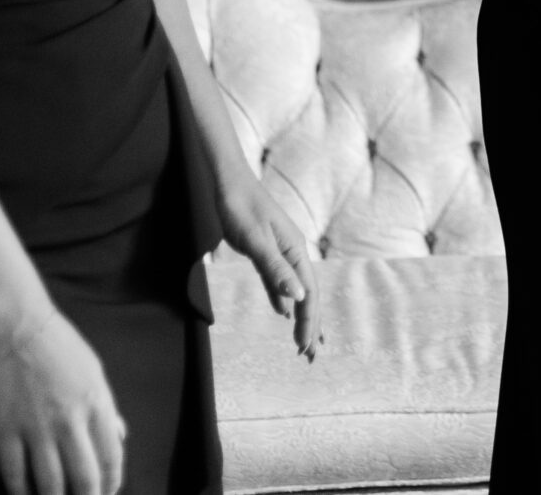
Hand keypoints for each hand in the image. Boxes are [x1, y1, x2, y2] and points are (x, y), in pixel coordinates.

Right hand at [0, 308, 125, 494]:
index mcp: (97, 405)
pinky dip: (20, 492)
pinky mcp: (5, 429)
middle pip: (83, 479)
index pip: (112, 459)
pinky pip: (13, 472)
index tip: (108, 494)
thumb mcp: (95, 371)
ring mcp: (36, 428)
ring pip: (49, 484)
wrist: (17, 326)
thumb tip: (120, 437)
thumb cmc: (59, 345)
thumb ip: (107, 408)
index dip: (111, 484)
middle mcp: (70, 421)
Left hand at [219, 170, 323, 361]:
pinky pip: (280, 284)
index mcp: (296, 251)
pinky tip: (284, 314)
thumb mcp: (256, 242)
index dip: (308, 321)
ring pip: (296, 291)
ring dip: (300, 316)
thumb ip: (275, 270)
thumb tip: (297, 299)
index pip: (308, 293)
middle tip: (310, 356)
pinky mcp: (268, 253)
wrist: (230, 184)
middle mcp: (294, 253)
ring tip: (303, 342)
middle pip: (307, 294)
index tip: (304, 347)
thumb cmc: (241, 209)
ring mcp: (281, 253)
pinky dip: (285, 302)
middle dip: (311, 325)